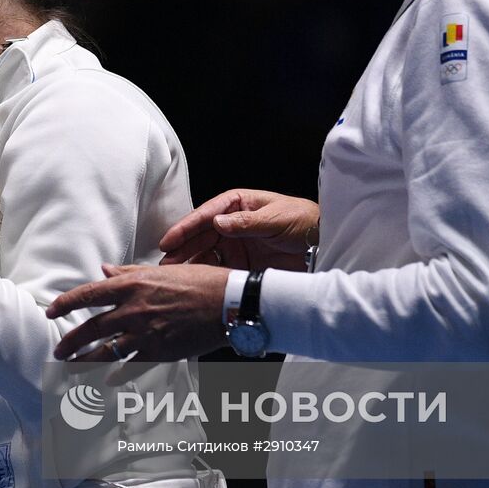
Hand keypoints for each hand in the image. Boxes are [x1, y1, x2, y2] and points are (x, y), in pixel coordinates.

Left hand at [46, 263, 230, 361]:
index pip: (88, 295)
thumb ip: (129, 272)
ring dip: (84, 362)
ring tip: (71, 369)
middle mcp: (133, 309)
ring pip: (105, 352)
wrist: (227, 302)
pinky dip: (115, 375)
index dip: (65, 304)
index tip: (52, 312)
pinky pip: (129, 367)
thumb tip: (104, 269)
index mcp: (132, 285)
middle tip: (58, 350)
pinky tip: (106, 381)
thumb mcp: (160, 271)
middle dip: (70, 341)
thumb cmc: (198, 281)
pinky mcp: (159, 351)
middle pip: (91, 328)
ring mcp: (145, 332)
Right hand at [159, 188, 317, 271]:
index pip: (206, 215)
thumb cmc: (304, 222)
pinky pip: (219, 269)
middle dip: (181, 249)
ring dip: (189, 263)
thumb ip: (247, 222)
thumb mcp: (277, 219)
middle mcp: (232, 224)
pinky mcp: (241, 264)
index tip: (170, 240)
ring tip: (174, 276)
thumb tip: (217, 222)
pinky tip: (195, 283)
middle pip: (200, 236)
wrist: (324, 245)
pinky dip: (206, 275)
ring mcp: (235, 244)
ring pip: (205, 253)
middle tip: (165, 263)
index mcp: (238, 204)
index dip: (186, 228)